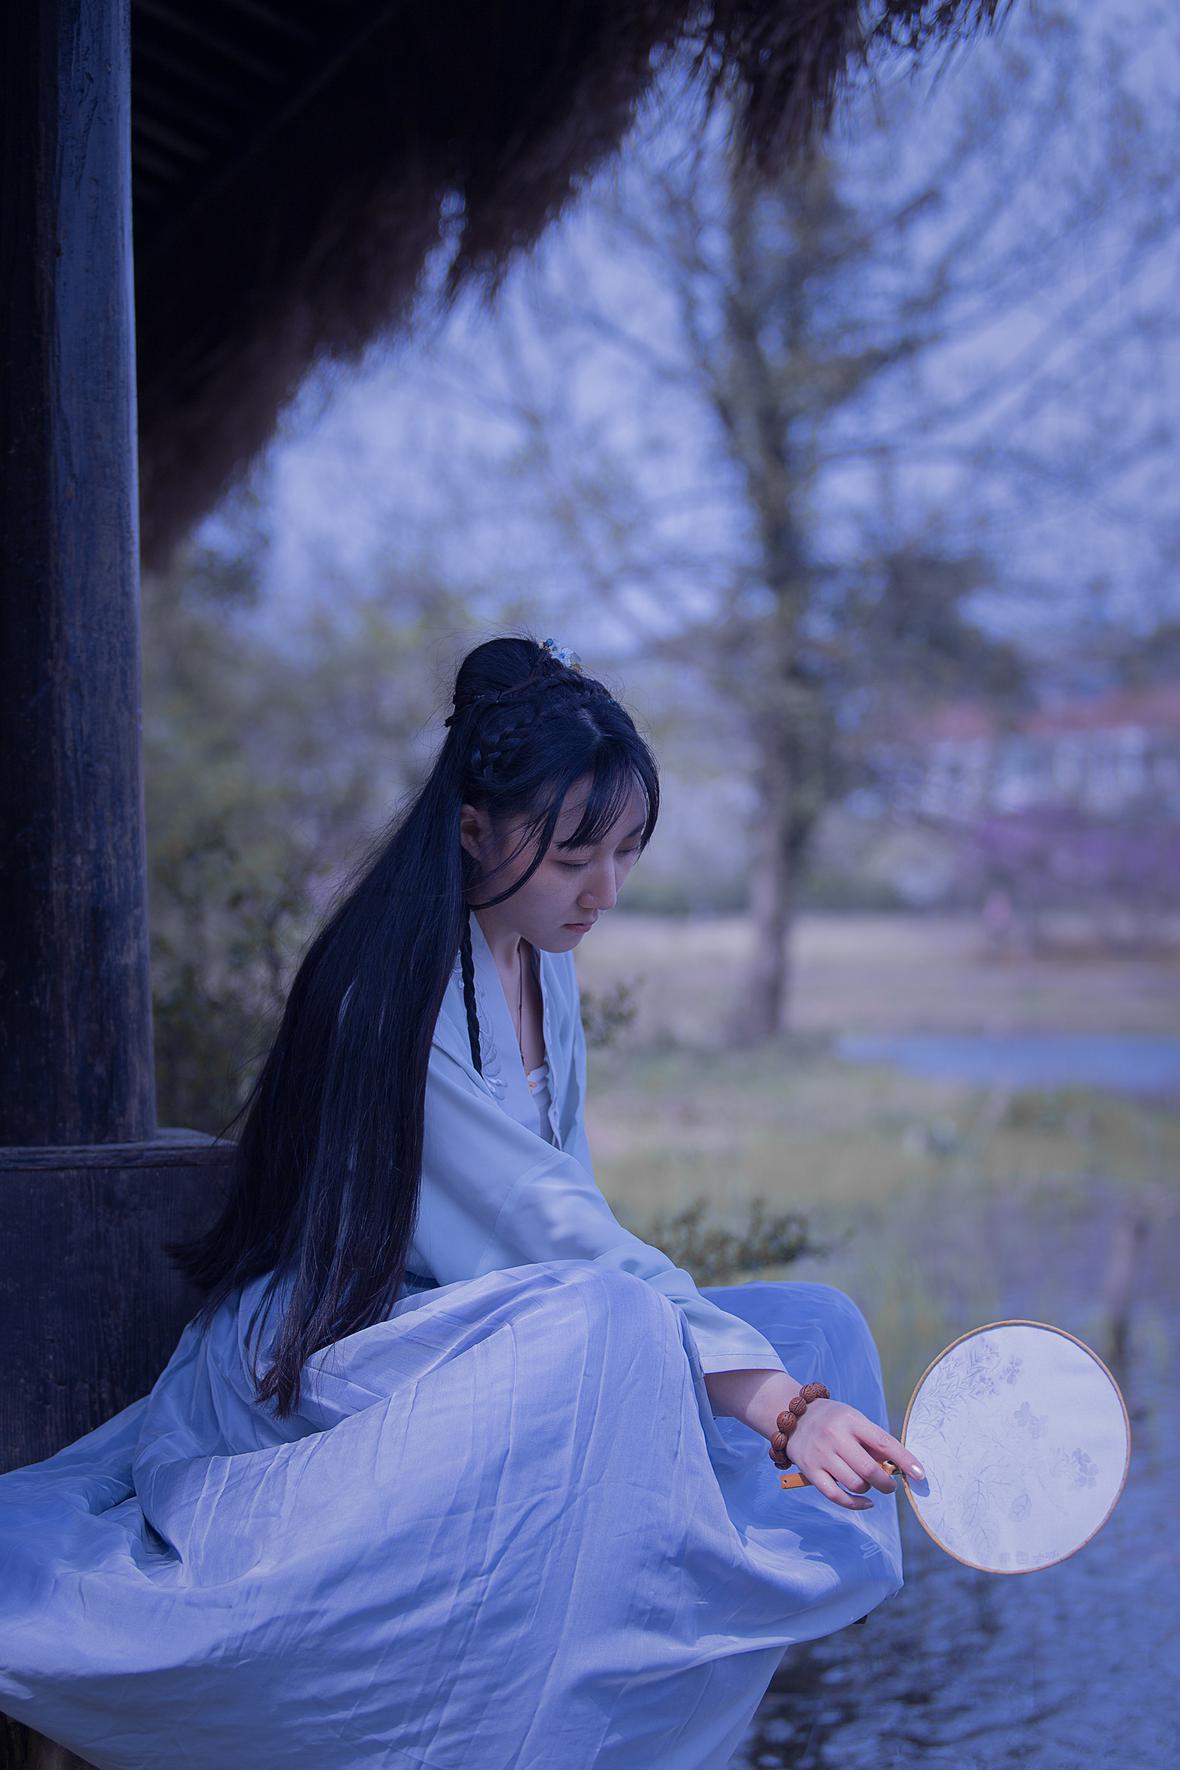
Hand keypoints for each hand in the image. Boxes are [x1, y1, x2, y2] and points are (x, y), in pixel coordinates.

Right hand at [784, 1399, 921, 1510]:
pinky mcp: (810, 1470)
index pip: (884, 1443)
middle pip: (869, 1469)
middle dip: (886, 1483)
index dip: (904, 1460)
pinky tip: (865, 1503)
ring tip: (867, 1483)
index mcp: (851, 1420)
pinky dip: (855, 1504)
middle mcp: (835, 1436)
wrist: (792, 1416)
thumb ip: (872, 1442)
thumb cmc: (833, 1420)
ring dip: (868, 1490)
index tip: (920, 1475)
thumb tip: (897, 1468)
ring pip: (855, 1484)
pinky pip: (837, 1496)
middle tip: (890, 1486)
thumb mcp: (853, 1420)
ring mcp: (821, 1454)